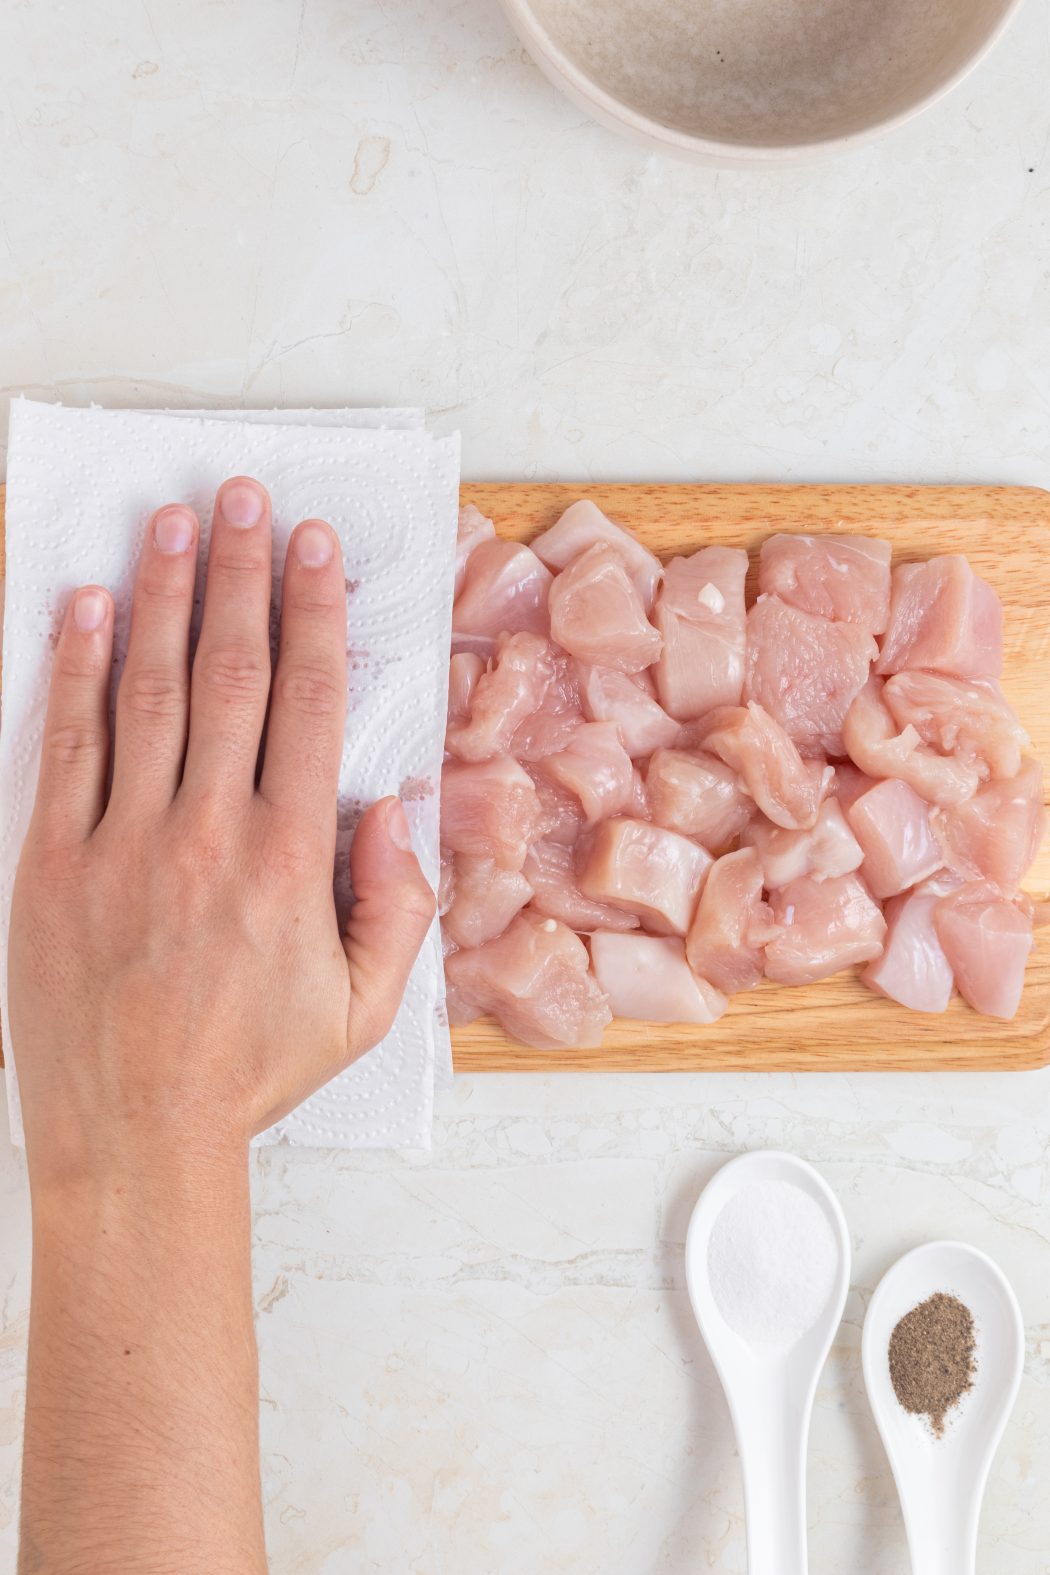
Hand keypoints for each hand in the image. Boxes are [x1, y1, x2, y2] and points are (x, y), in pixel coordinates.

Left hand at [9, 476, 434, 1191]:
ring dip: (161, 596)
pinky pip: (66, 746)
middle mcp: (207, 833)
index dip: (314, 613)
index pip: (310, 704)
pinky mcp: (54, 864)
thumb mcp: (363, 1007)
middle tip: (246, 496)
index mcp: (288, 861)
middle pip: (231, 672)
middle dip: (242, 574)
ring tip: (173, 521)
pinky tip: (83, 607)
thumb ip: (400, 905)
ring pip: (147, 690)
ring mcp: (123, 843)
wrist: (135, 1137)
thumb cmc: (252, 1073)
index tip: (314, 547)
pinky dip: (74, 670)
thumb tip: (400, 807)